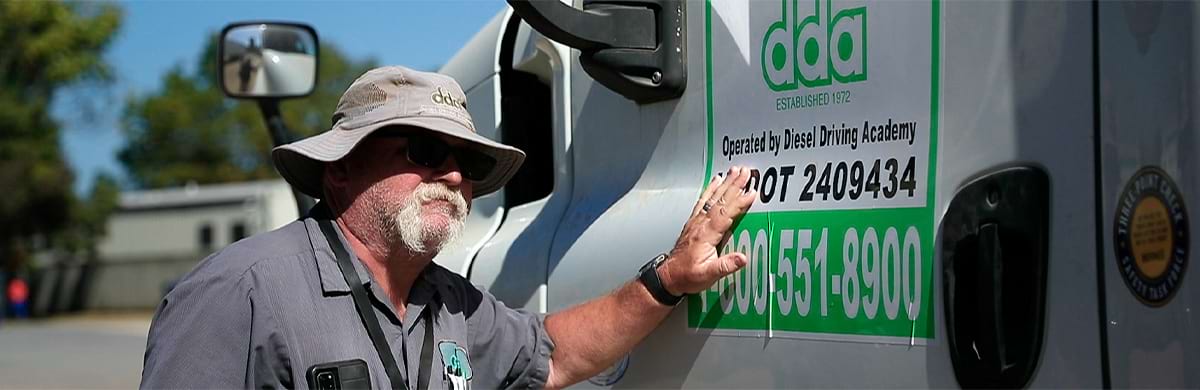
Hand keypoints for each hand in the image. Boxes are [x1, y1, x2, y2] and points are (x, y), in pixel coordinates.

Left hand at [660, 166, 756, 294]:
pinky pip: (704, 200)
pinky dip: (711, 189)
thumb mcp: (708, 275)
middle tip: (746, 171)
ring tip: (734, 171)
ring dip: (724, 183)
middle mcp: (700, 224)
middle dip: (734, 185)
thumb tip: (742, 258)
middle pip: (720, 200)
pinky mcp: (693, 222)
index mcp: (706, 235)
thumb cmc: (688, 276)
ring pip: (712, 197)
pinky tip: (716, 181)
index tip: (752, 192)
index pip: (726, 214)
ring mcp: (696, 221)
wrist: (669, 276)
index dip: (740, 202)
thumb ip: (725, 266)